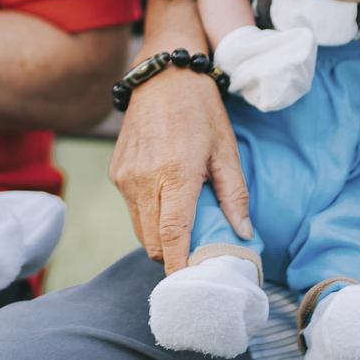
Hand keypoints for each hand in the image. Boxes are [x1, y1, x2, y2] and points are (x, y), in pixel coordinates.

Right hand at [108, 65, 253, 273]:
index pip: (173, 235)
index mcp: (175, 173)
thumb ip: (234, 194)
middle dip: (174, 256)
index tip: (192, 285)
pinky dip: (150, 217)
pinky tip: (168, 200)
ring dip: (161, 238)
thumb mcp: (226, 148)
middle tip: (198, 255)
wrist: (162, 74)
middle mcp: (143, 179)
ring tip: (186, 227)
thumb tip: (243, 233)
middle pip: (153, 242)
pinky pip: (133, 210)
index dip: (180, 266)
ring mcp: (125, 176)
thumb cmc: (200, 109)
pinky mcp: (117, 172)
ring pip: (140, 230)